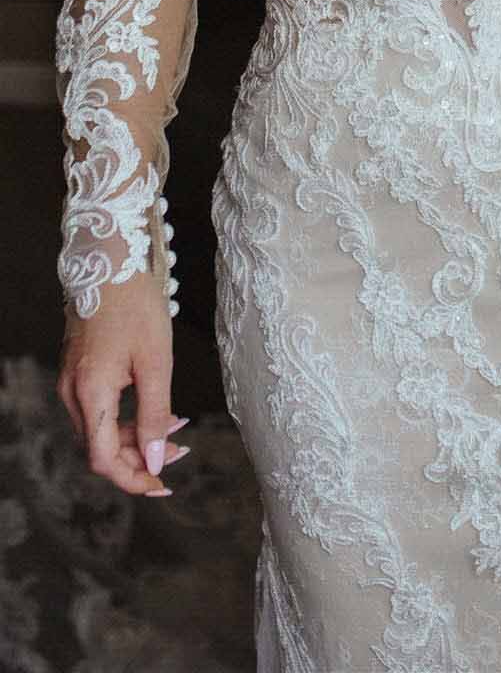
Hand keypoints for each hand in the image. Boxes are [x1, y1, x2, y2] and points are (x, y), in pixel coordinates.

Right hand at [56, 275, 188, 497]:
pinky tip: (156, 411)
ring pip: (100, 431)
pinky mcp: (78, 372)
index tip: (163, 484)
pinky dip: (125, 418)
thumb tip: (157, 459)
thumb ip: (155, 414)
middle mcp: (73, 393)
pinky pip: (99, 410)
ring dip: (136, 438)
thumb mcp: (156, 361)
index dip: (133, 479)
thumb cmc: (136, 305)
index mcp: (90, 393)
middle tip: (182, 452)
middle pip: (101, 448)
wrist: (110, 262)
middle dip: (141, 458)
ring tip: (177, 429)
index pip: (103, 459)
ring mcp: (72, 382)